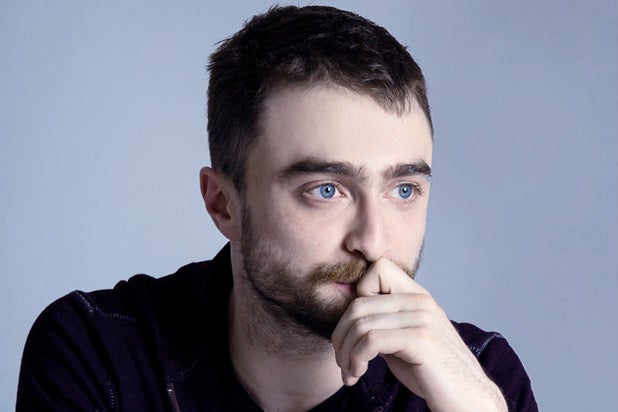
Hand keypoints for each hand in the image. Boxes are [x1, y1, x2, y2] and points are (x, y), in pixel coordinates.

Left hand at [331, 258, 506, 411]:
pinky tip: (358, 373)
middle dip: (341, 335)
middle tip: (343, 361)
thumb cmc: (433, 374)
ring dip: (346, 353)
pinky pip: (372, 340)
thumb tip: (349, 319)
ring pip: (361, 323)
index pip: (377, 269)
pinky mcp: (422, 340)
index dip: (357, 297)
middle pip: (359, 303)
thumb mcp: (404, 340)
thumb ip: (383, 324)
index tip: (355, 331)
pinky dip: (357, 359)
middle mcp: (421, 301)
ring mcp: (423, 318)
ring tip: (350, 372)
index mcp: (418, 296)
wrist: (469, 399)